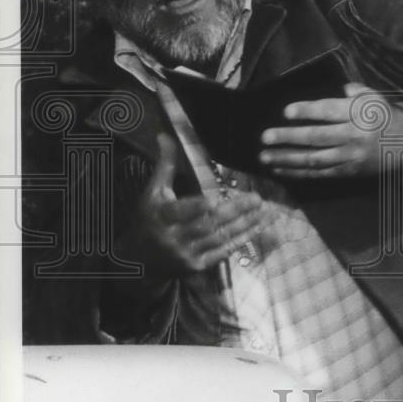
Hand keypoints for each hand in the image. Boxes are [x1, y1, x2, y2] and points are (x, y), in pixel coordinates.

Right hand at [118, 133, 268, 274]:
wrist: (137, 260)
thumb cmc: (147, 219)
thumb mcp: (153, 191)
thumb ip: (165, 165)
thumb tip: (166, 135)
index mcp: (161, 216)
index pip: (182, 211)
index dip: (198, 207)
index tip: (215, 199)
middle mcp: (174, 237)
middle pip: (208, 224)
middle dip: (234, 212)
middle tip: (257, 199)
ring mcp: (186, 254)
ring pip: (220, 238)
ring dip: (245, 225)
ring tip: (265, 211)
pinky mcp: (197, 266)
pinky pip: (223, 252)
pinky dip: (241, 240)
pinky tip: (257, 228)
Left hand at [259, 83, 402, 178]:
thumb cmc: (383, 116)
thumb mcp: (374, 97)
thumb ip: (354, 91)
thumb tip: (338, 90)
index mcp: (358, 114)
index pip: (329, 112)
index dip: (307, 112)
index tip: (286, 112)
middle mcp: (352, 136)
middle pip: (316, 138)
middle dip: (288, 138)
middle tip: (265, 137)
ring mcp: (349, 157)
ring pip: (314, 159)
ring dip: (287, 159)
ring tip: (265, 156)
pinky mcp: (347, 172)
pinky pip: (320, 174)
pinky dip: (299, 172)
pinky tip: (280, 170)